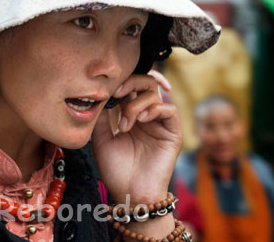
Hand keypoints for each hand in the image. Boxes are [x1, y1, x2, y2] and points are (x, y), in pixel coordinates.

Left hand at [92, 71, 181, 203]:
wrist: (129, 193)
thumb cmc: (115, 169)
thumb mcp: (101, 138)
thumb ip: (102, 115)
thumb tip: (102, 93)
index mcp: (131, 115)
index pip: (132, 86)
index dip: (124, 80)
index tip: (110, 88)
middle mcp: (146, 116)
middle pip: (146, 83)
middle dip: (131, 82)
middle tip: (118, 94)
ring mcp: (160, 123)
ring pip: (155, 94)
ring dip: (136, 104)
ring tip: (125, 125)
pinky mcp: (172, 133)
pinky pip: (169, 110)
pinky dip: (154, 109)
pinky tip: (140, 120)